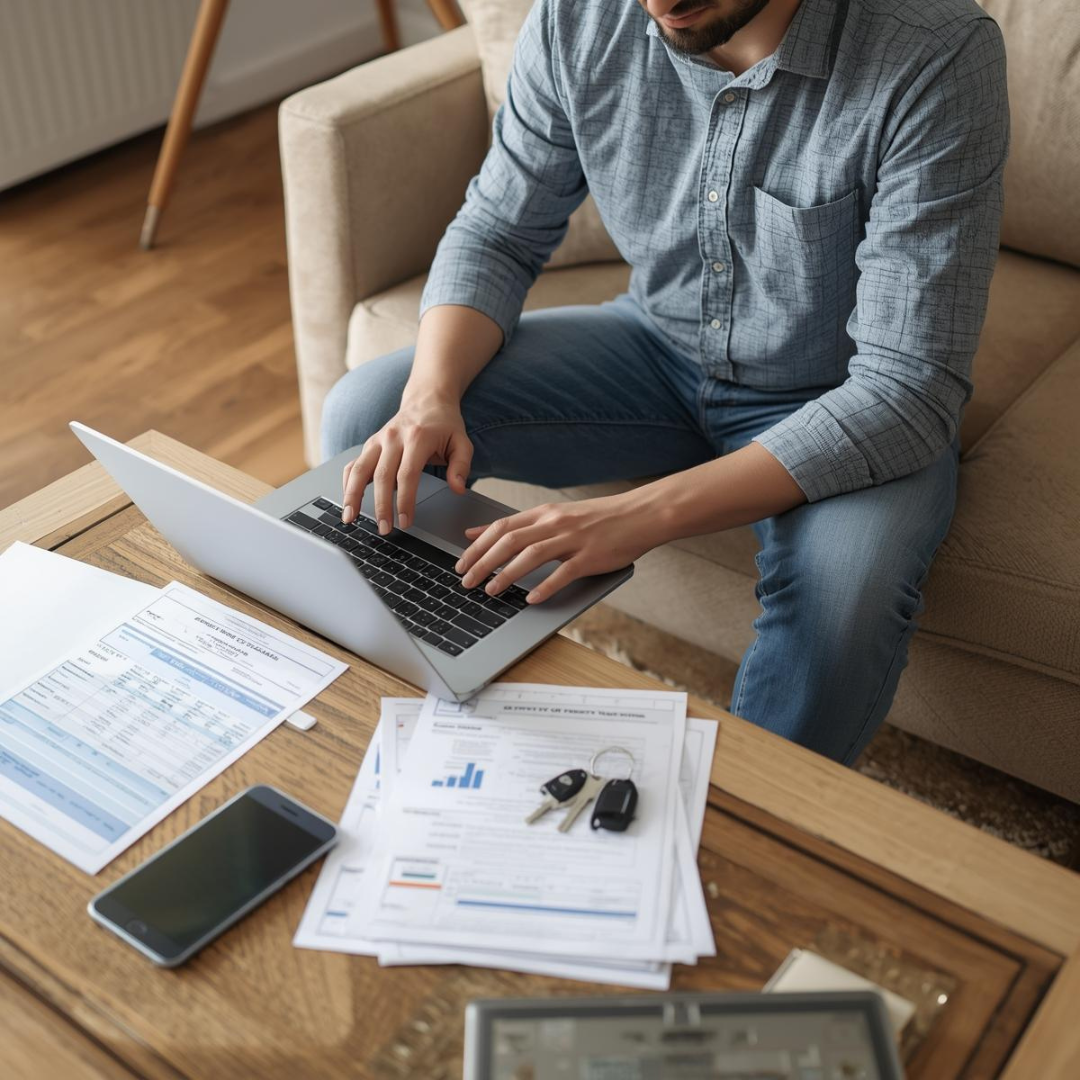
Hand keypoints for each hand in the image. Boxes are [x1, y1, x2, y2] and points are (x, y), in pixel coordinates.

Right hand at [341, 393, 471, 531]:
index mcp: (417, 438)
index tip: (406, 522)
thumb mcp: (462, 442)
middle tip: (384, 529)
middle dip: (381, 506)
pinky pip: (354, 464)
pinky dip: (348, 483)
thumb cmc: (445, 424)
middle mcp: (393, 438)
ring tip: (350, 518)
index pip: (407, 474)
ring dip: (352, 495)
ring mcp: (378, 440)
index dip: (405, 501)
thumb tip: (458, 489)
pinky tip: (347, 501)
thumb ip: (461, 466)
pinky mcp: (370, 444)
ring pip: (360, 470)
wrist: (427, 399)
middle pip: (382, 476)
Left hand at [455, 494, 663, 603]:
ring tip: (490, 590)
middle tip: (466, 581)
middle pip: (510, 541)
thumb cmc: (599, 518)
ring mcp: (573, 539)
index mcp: (544, 513)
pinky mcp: (590, 557)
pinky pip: (564, 572)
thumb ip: (523, 524)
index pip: (502, 527)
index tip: (461, 562)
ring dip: (506, 573)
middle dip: (482, 562)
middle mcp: (555, 523)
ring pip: (531, 554)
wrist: (640, 515)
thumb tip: (483, 531)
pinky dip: (545, 585)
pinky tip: (531, 598)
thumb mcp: (557, 514)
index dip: (477, 545)